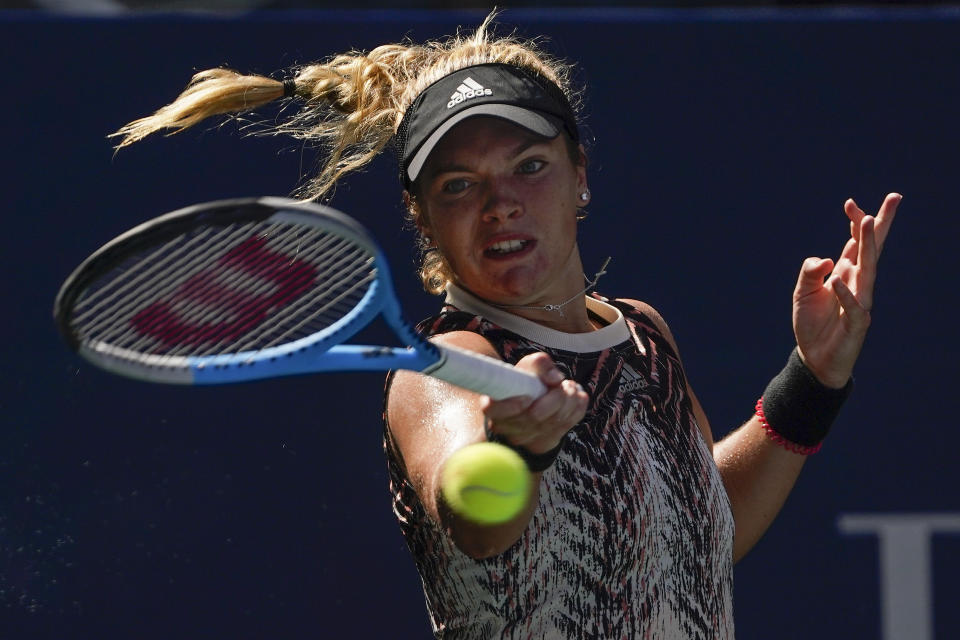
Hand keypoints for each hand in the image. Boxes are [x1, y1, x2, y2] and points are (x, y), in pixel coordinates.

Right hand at [480, 352, 588, 454]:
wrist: (529, 400)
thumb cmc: (525, 380)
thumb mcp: (528, 366)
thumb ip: (540, 364)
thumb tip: (555, 379)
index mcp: (493, 405)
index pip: (493, 410)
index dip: (513, 405)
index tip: (529, 396)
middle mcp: (504, 426)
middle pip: (533, 418)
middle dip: (556, 398)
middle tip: (565, 382)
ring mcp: (523, 439)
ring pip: (552, 423)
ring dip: (569, 402)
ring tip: (571, 387)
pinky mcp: (542, 444)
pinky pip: (564, 428)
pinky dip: (576, 411)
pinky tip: (577, 399)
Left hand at [793, 193, 900, 387]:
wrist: (815, 357)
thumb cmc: (812, 322)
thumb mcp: (802, 292)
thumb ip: (810, 271)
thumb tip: (826, 260)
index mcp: (845, 272)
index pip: (854, 242)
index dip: (854, 223)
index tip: (850, 203)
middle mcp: (857, 283)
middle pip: (871, 249)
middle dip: (880, 224)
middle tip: (893, 197)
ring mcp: (860, 302)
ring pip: (868, 270)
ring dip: (867, 246)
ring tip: (866, 222)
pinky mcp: (856, 324)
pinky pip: (853, 306)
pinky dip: (844, 293)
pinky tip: (836, 279)